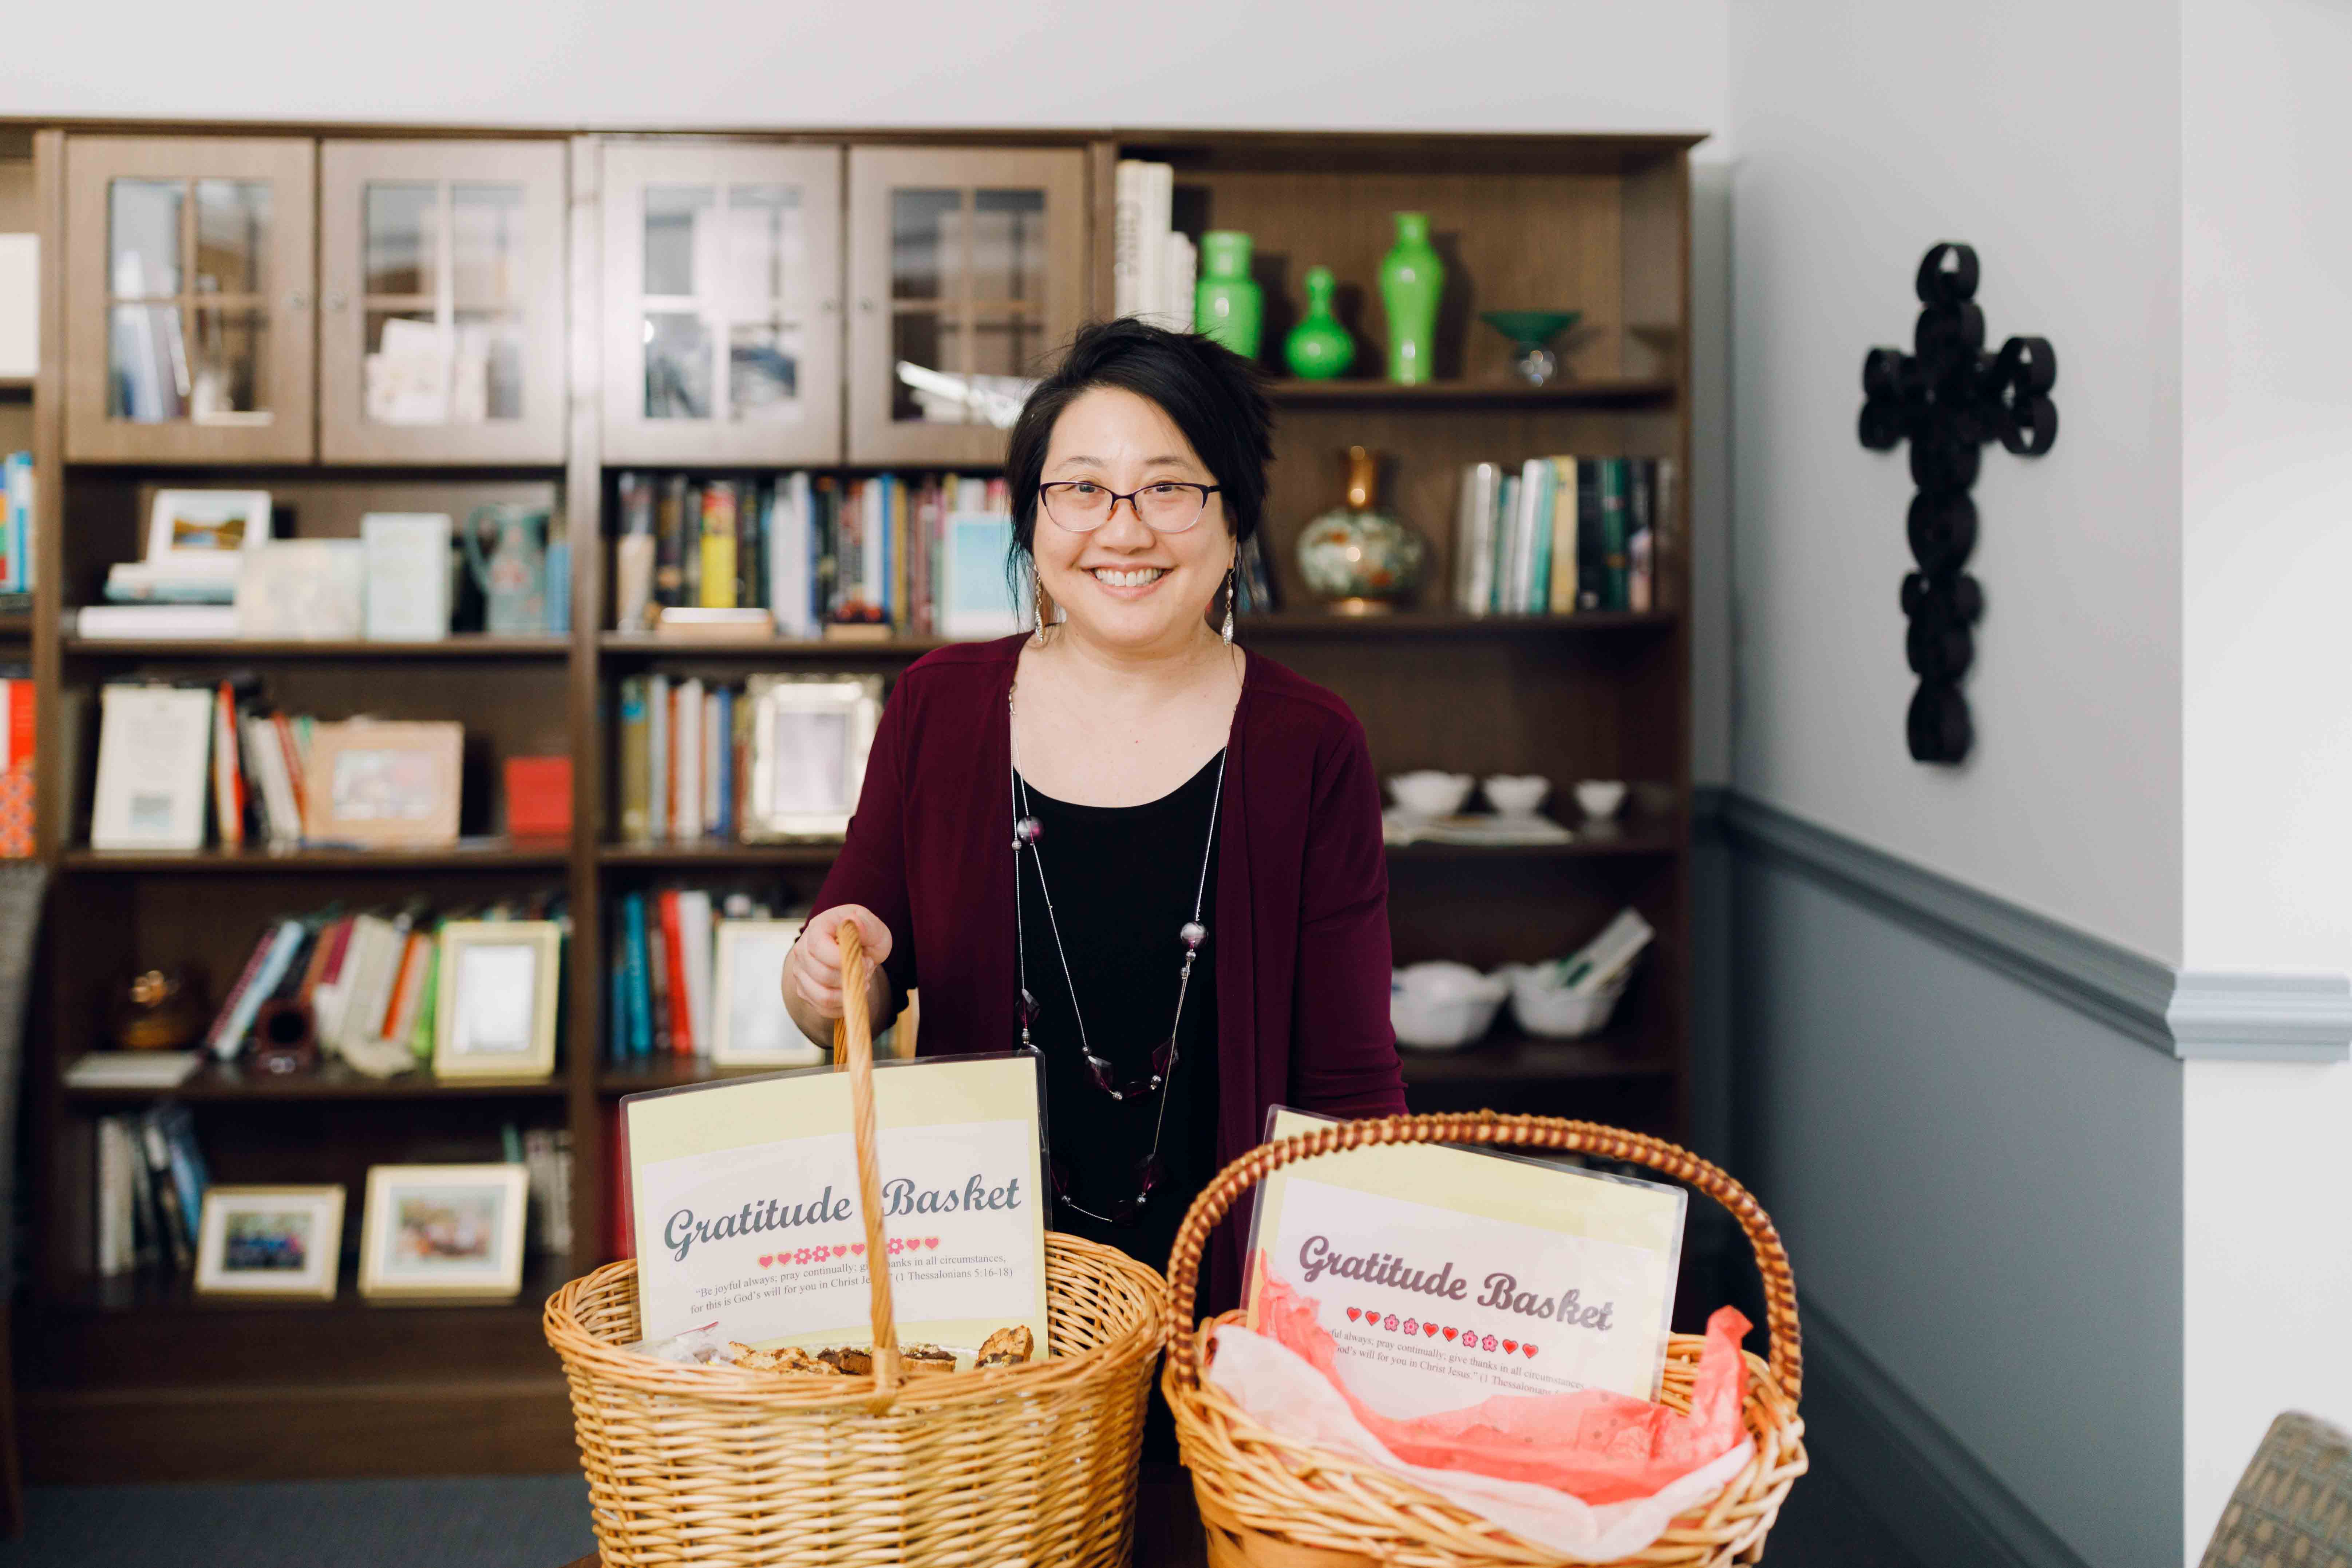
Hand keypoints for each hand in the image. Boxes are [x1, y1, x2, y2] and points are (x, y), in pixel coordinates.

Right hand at [784, 904, 893, 1021]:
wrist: (857, 950)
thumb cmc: (864, 938)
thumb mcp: (874, 928)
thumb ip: (867, 925)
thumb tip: (854, 921)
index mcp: (816, 928)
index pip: (819, 948)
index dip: (842, 960)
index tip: (863, 958)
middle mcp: (802, 950)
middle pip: (822, 975)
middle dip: (851, 977)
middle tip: (866, 968)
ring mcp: (800, 972)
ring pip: (822, 996)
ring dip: (848, 993)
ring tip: (859, 979)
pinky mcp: (805, 991)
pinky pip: (823, 1009)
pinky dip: (842, 1005)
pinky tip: (851, 990)